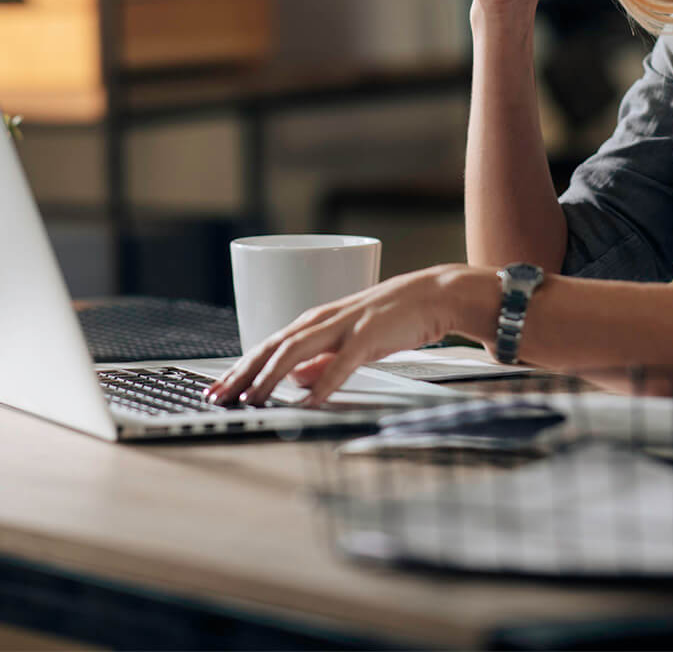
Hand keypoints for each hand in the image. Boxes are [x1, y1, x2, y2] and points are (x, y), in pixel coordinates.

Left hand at [203, 265, 480, 408]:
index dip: (240, 367)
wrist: (435, 294)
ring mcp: (346, 325)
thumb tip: (294, 381)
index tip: (215, 390)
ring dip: (270, 376)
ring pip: (298, 350)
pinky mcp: (370, 335)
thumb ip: (322, 359)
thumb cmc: (393, 317)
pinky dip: (322, 381)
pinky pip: (341, 362)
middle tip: (217, 397)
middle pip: (273, 347)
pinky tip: (308, 400)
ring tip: (251, 399)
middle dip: (242, 373)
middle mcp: (324, 319)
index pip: (268, 345)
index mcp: (317, 321)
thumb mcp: (350, 339)